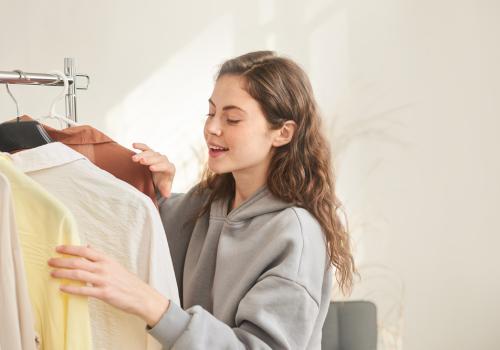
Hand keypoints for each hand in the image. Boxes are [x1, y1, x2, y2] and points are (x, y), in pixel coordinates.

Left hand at [48, 245, 169, 326]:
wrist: (140, 296)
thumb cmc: (126, 281)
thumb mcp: (114, 265)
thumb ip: (100, 257)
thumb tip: (88, 246)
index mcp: (106, 259)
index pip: (85, 250)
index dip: (70, 248)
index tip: (57, 248)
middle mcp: (104, 268)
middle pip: (78, 261)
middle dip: (61, 261)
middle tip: (49, 262)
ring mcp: (104, 280)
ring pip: (78, 274)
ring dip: (63, 273)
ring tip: (52, 274)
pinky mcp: (104, 293)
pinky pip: (84, 290)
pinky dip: (71, 289)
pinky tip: (62, 288)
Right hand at [132, 143, 175, 197]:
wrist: (160, 177)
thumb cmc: (163, 183)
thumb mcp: (164, 187)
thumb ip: (166, 190)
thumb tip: (167, 195)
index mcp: (170, 168)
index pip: (165, 166)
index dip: (159, 166)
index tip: (151, 168)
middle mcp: (164, 160)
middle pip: (157, 158)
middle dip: (149, 159)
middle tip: (141, 161)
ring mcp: (157, 156)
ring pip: (150, 153)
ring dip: (142, 154)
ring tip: (134, 158)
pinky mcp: (150, 153)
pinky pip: (146, 148)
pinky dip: (140, 146)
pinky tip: (133, 145)